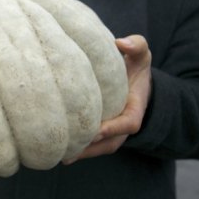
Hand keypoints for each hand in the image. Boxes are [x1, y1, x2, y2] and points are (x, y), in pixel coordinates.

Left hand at [63, 34, 151, 164]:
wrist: (134, 79)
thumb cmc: (135, 65)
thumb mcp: (140, 53)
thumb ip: (137, 45)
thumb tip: (121, 42)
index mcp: (135, 107)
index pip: (128, 123)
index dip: (113, 128)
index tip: (96, 131)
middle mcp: (125, 124)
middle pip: (110, 142)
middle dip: (92, 148)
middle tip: (70, 150)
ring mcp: (114, 131)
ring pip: (99, 147)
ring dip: (82, 152)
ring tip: (60, 155)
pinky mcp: (102, 132)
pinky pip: (92, 145)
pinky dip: (78, 148)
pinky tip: (58, 150)